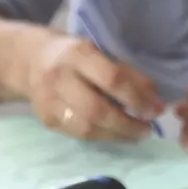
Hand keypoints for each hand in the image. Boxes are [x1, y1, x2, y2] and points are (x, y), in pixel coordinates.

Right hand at [25, 34, 163, 140]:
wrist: (31, 60)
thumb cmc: (77, 55)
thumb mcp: (102, 52)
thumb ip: (128, 73)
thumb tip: (154, 100)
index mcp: (78, 54)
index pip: (112, 79)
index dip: (137, 98)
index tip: (156, 110)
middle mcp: (59, 78)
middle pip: (97, 109)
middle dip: (128, 124)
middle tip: (148, 129)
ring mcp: (48, 101)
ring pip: (86, 128)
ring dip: (117, 135)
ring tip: (136, 134)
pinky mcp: (45, 119)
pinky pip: (77, 134)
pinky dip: (102, 136)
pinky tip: (116, 133)